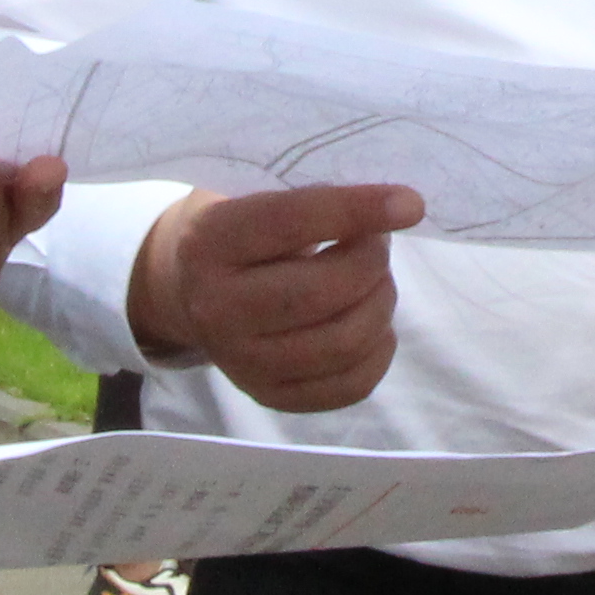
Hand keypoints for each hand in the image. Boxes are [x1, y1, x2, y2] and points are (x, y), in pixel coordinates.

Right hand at [126, 183, 419, 411]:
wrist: (185, 288)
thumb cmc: (238, 231)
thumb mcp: (252, 197)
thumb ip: (311, 203)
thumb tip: (393, 211)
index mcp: (209, 243)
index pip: (290, 222)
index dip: (355, 210)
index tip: (410, 204)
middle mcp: (216, 308)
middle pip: (320, 293)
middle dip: (371, 265)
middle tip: (379, 245)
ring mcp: (240, 362)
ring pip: (342, 342)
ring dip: (380, 305)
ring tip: (375, 281)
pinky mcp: (268, 396)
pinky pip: (349, 385)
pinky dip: (379, 350)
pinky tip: (373, 324)